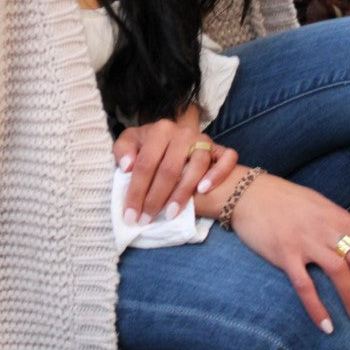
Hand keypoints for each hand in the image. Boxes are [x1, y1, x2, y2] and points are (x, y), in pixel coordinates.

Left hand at [112, 116, 237, 225]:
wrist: (175, 141)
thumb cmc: (150, 146)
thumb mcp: (131, 142)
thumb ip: (123, 149)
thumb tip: (126, 165)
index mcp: (159, 130)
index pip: (145, 163)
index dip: (136, 190)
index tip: (130, 214)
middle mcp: (183, 133)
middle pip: (169, 169)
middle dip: (156, 198)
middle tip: (146, 219)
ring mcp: (203, 140)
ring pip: (197, 165)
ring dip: (182, 192)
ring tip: (170, 213)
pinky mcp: (220, 150)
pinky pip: (226, 159)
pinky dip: (216, 174)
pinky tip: (203, 190)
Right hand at [228, 171, 349, 333]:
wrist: (247, 193)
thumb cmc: (285, 200)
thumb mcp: (320, 206)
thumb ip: (339, 225)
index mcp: (341, 217)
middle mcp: (327, 229)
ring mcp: (305, 241)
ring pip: (340, 275)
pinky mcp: (284, 254)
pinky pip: (305, 286)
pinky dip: (317, 309)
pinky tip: (326, 326)